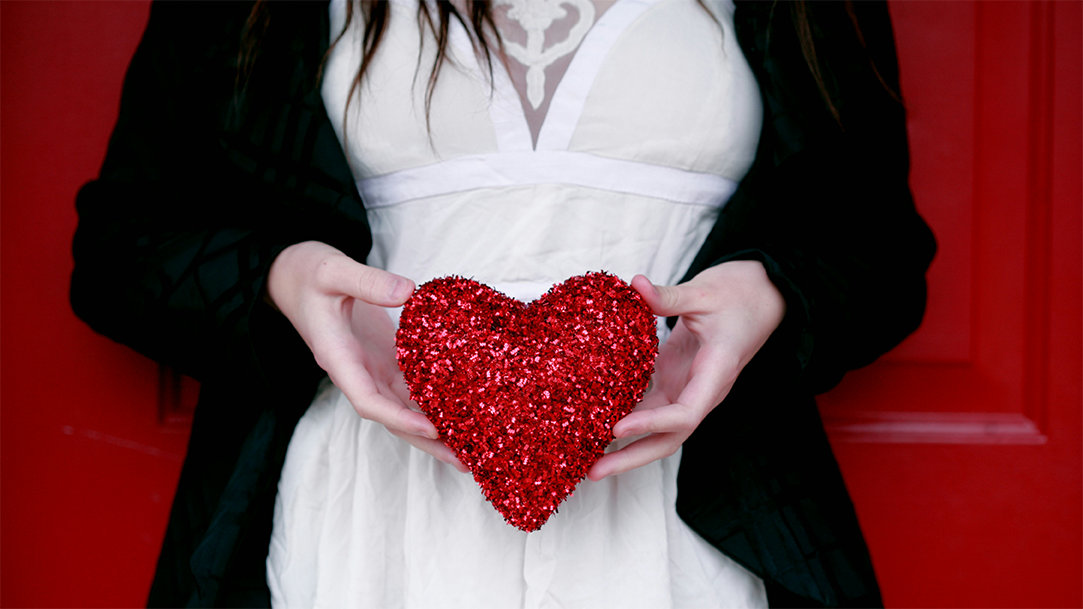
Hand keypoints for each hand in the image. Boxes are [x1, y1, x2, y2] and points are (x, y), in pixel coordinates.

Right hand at [267, 241, 465, 470]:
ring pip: (403, 407)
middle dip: (426, 440)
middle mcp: (355, 371)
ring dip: (434, 429)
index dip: (399, 417)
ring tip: (470, 449)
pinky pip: (409, 387)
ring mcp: (370, 367)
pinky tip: (461, 413)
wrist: (291, 274)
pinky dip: (433, 402)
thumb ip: (367, 281)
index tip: (431, 427)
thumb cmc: (307, 272)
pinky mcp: (383, 357)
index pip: (367, 400)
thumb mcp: (332, 271)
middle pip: (392, 416)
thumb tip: (408, 291)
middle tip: (465, 460)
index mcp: (338, 358)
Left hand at [587, 261, 785, 479]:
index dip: (652, 424)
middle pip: (669, 438)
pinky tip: (594, 420)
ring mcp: (688, 387)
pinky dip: (624, 414)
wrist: (762, 295)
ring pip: (657, 427)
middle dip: (632, 457)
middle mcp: (702, 390)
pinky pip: (649, 405)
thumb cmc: (740, 294)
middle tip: (593, 471)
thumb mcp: (705, 291)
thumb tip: (635, 285)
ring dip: (624, 444)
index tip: (618, 428)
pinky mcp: (676, 378)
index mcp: (716, 374)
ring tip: (586, 455)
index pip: (686, 413)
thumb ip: (670, 296)